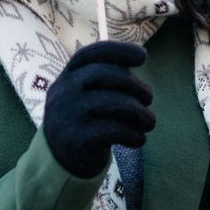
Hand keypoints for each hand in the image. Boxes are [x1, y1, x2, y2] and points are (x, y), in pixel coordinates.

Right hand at [42, 41, 153, 177]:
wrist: (60, 158)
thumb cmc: (85, 118)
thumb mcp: (87, 92)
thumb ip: (108, 75)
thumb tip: (140, 54)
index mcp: (68, 75)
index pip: (89, 53)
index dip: (118, 50)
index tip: (143, 56)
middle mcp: (63, 92)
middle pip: (104, 74)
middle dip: (134, 84)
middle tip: (149, 98)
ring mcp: (68, 116)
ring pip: (114, 103)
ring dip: (140, 113)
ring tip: (149, 122)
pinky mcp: (77, 140)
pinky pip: (113, 130)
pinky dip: (133, 134)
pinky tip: (138, 139)